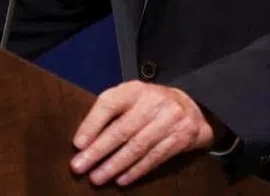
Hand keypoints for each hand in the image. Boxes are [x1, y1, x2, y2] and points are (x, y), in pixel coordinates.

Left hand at [70, 80, 216, 186]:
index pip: (110, 103)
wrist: (191, 107)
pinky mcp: (181, 138)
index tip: (78, 144)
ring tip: (97, 178)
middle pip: (122, 129)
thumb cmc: (150, 105)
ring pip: (137, 147)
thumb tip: (83, 140)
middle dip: (98, 151)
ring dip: (114, 165)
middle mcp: (153, 102)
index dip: (92, 124)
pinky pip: (154, 157)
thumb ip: (110, 112)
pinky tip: (121, 179)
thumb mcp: (131, 98)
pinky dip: (136, 171)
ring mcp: (169, 120)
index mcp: (135, 89)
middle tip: (79, 167)